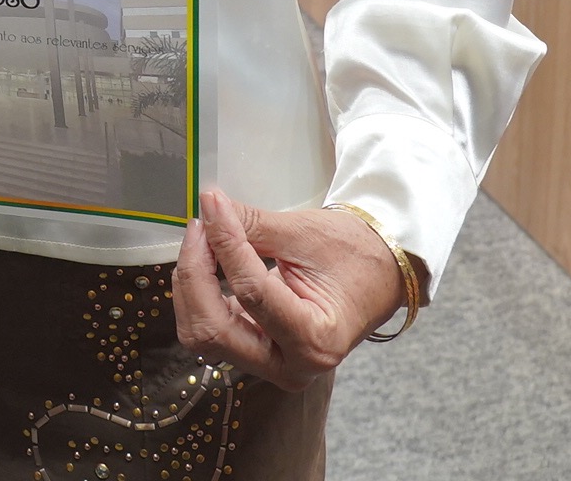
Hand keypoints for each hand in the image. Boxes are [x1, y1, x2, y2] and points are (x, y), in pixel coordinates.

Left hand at [172, 190, 408, 390]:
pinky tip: (207, 262)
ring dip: (191, 285)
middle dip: (195, 274)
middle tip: (200, 227)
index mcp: (315, 339)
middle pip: (212, 330)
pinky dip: (199, 294)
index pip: (250, 292)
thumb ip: (251, 224)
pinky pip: (210, 329)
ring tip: (203, 241)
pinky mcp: (256, 353)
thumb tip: (209, 205)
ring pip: (202, 335)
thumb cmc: (354, 255)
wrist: (380, 274)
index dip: (224, 243)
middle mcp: (290, 366)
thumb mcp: (304, 234)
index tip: (212, 205)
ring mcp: (270, 364)